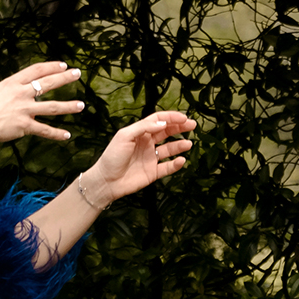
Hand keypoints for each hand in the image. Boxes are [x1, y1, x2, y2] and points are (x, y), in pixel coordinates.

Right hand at [0, 61, 86, 148]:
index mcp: (12, 84)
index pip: (36, 71)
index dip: (51, 66)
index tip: (63, 65)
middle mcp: (21, 94)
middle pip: (47, 83)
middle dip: (64, 78)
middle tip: (77, 74)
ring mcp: (25, 110)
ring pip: (52, 107)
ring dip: (68, 106)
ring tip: (81, 105)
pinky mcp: (25, 126)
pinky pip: (44, 130)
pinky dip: (56, 134)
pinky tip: (67, 135)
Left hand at [75, 110, 197, 209]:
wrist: (106, 181)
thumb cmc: (112, 156)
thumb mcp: (125, 136)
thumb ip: (144, 127)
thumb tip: (163, 123)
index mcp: (139, 133)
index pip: (158, 121)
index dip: (171, 118)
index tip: (183, 118)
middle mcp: (147, 144)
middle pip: (167, 132)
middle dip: (180, 128)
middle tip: (192, 125)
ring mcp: (151, 158)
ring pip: (170, 149)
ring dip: (180, 145)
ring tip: (189, 144)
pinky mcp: (153, 172)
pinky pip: (168, 167)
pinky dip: (176, 164)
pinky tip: (181, 160)